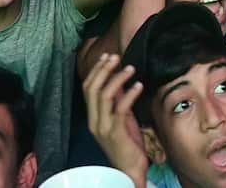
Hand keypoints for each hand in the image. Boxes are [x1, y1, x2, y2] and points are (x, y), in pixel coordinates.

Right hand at [82, 54, 148, 182]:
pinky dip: (129, 94)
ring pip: (104, 96)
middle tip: (116, 57)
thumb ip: (117, 100)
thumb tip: (119, 79)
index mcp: (92, 117)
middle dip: (103, 70)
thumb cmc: (126, 143)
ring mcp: (103, 127)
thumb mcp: (120, 118)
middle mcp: (94, 121)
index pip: (87, 88)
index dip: (96, 71)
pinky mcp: (116, 132)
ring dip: (118, 79)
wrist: (129, 169)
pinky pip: (120, 109)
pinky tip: (138, 85)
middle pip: (92, 89)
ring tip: (131, 68)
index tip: (107, 56)